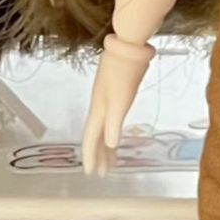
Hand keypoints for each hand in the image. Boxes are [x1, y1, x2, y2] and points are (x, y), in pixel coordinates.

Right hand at [81, 37, 151, 175]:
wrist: (128, 46)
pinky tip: (116, 134)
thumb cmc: (124, 72)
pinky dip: (112, 131)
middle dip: (99, 155)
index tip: (92, 174)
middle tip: (102, 173)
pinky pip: (110, 120)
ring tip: (111, 161)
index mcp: (99, 109)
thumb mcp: (120, 99)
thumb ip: (114, 122)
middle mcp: (100, 107)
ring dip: (106, 146)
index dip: (91, 157)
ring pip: (103, 128)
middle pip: (96, 136)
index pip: (91, 138)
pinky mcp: (116, 94)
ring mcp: (107, 100)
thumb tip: (111, 144)